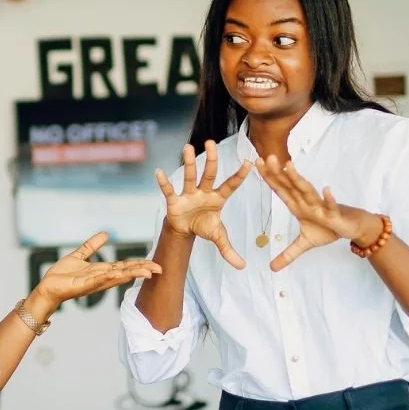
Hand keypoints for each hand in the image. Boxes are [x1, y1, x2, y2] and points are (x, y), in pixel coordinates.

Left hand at [36, 232, 161, 306]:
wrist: (47, 287)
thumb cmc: (61, 275)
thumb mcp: (80, 255)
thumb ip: (92, 246)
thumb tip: (106, 234)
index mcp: (102, 270)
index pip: (125, 266)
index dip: (139, 264)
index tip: (155, 263)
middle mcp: (101, 277)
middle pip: (126, 272)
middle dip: (142, 270)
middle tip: (159, 269)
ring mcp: (94, 282)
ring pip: (117, 277)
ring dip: (132, 274)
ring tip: (147, 272)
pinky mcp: (84, 285)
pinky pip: (99, 279)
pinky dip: (110, 276)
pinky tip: (120, 273)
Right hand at [155, 141, 251, 269]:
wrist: (185, 229)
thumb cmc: (204, 226)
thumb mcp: (218, 237)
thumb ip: (229, 250)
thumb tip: (243, 267)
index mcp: (218, 199)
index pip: (230, 185)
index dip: (239, 176)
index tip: (249, 162)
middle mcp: (204, 192)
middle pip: (208, 174)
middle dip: (211, 160)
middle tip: (212, 143)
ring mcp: (188, 194)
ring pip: (189, 176)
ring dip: (188, 163)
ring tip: (188, 147)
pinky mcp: (174, 200)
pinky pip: (169, 190)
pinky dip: (164, 182)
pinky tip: (159, 172)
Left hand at [256, 155, 381, 270]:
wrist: (353, 227)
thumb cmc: (328, 229)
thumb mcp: (304, 244)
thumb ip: (287, 254)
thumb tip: (272, 268)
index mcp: (298, 205)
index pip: (281, 190)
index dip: (269, 178)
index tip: (256, 164)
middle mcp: (307, 202)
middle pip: (290, 186)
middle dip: (278, 172)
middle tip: (266, 157)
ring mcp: (320, 206)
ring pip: (307, 191)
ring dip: (299, 179)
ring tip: (289, 166)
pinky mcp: (335, 214)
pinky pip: (332, 206)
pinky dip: (329, 199)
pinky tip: (326, 190)